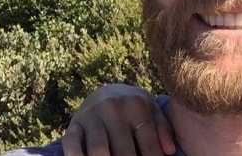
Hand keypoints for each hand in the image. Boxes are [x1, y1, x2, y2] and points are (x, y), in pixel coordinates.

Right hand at [61, 84, 175, 155]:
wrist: (107, 91)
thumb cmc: (135, 107)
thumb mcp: (152, 110)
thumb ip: (163, 128)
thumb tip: (170, 151)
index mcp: (137, 104)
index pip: (147, 139)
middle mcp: (114, 108)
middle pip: (123, 149)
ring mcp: (92, 115)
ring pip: (98, 149)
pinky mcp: (74, 124)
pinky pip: (71, 144)